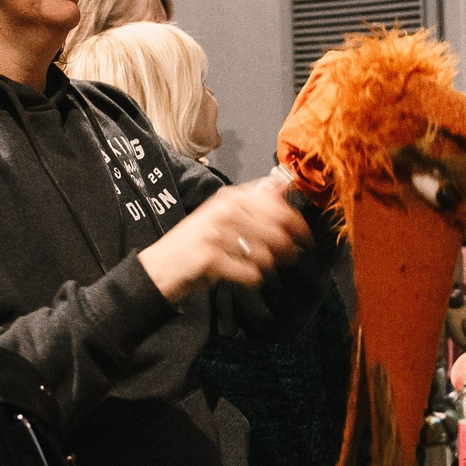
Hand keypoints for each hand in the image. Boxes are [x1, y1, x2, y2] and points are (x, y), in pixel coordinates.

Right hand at [138, 176, 310, 301]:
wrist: (159, 269)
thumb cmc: (194, 245)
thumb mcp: (221, 215)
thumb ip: (252, 204)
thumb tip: (286, 186)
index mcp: (230, 197)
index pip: (278, 204)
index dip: (298, 223)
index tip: (306, 237)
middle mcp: (224, 210)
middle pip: (277, 230)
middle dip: (288, 249)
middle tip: (288, 259)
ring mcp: (216, 234)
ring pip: (267, 254)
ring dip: (269, 266)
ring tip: (261, 268)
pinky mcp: (211, 259)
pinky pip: (251, 273)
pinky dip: (253, 279)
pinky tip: (246, 278)